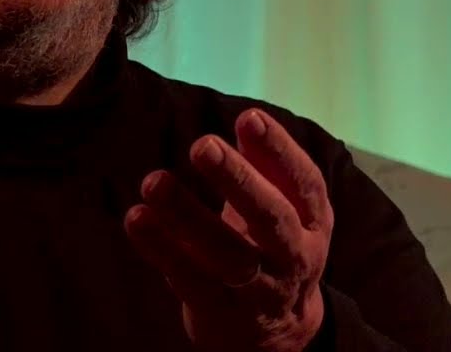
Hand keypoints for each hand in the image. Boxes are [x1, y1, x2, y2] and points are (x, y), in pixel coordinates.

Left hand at [124, 108, 332, 351]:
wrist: (276, 332)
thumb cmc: (271, 246)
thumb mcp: (283, 206)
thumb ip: (266, 165)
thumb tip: (249, 120)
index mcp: (313, 221)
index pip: (304, 183)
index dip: (280, 150)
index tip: (248, 119)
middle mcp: (294, 257)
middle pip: (271, 219)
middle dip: (237, 180)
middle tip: (202, 145)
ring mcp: (259, 290)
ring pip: (227, 255)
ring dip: (188, 217)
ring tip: (153, 182)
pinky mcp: (221, 313)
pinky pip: (190, 281)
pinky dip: (163, 250)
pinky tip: (137, 219)